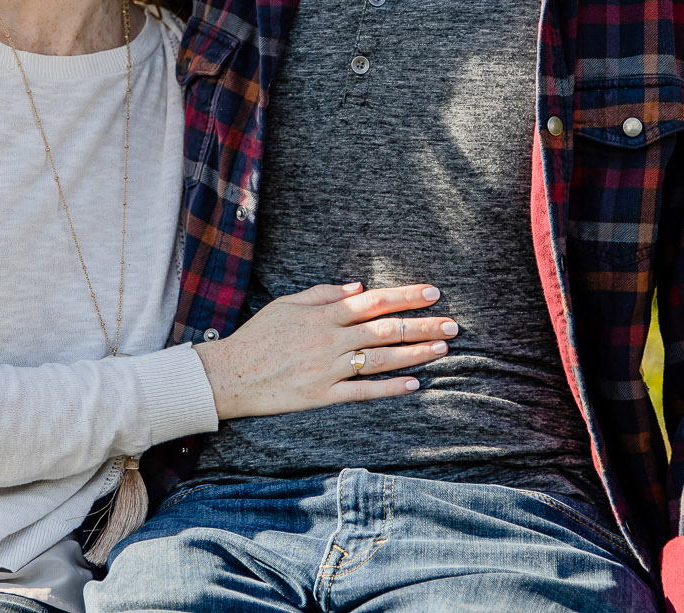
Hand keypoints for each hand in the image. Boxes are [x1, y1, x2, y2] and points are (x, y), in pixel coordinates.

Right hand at [193, 282, 454, 419]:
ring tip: (443, 348)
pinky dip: (390, 388)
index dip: (406, 297)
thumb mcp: (286, 304)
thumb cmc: (257, 336)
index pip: (373, 301)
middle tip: (453, 324)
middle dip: (423, 325)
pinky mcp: (322, 396)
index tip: (433, 292)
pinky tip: (414, 384)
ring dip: (415, 354)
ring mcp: (328, 370)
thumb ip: (323, 294)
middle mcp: (330, 340)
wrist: (230, 375)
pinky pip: (363, 392)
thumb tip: (359, 287)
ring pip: (381, 360)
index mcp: (323, 315)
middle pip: (385, 330)